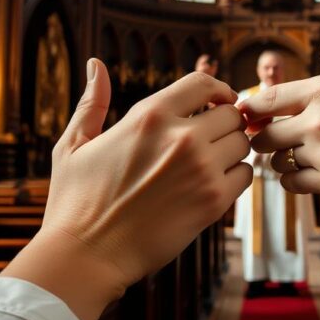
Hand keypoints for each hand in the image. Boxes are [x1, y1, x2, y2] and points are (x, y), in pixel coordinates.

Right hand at [2, 60, 251, 319]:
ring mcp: (200, 169)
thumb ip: (92, 102)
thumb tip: (95, 64)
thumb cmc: (76, 202)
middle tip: (214, 140)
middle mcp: (180, 137)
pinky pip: (245, 176)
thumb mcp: (75, 145)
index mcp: (149, 115)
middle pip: (232, 114)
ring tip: (210, 164)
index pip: (204, 83)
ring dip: (231, 151)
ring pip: (242, 144)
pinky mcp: (213, 201)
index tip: (219, 102)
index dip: (217, 89)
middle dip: (225, 124)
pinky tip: (212, 186)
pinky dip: (234, 179)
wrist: (86, 255)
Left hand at [239, 44, 319, 205]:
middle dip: (266, 139)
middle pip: (264, 136)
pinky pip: (295, 185)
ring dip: (284, 161)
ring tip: (301, 158)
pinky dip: (297, 181)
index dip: (252, 110)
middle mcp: (317, 121)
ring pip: (279, 163)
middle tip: (276, 142)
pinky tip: (313, 175)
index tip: (250, 117)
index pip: (267, 100)